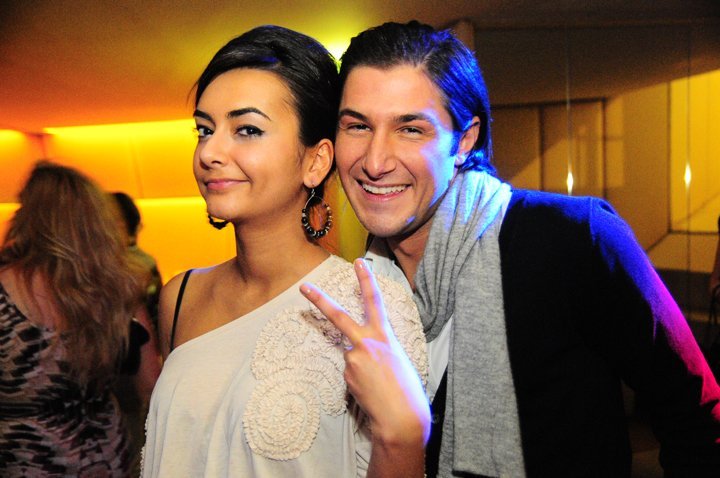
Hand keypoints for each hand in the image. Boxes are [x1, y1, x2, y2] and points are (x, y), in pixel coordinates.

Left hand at [300, 259, 430, 448]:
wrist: (400, 417)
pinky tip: (371, 389)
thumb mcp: (398, 358)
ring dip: (362, 366)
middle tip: (303, 287)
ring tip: (378, 383)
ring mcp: (353, 358)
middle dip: (319, 300)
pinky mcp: (346, 375)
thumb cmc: (407, 389)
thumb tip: (364, 350)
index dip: (366, 280)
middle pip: (338, 316)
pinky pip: (351, 372)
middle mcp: (366, 342)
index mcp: (385, 335)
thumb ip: (380, 347)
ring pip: (351, 354)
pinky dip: (359, 378)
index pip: (374, 301)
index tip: (358, 262)